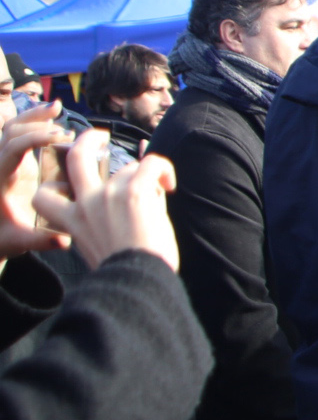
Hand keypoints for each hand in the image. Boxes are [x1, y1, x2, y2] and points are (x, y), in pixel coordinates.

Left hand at [0, 103, 73, 259]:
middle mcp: (0, 166)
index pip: (12, 148)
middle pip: (10, 131)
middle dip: (37, 123)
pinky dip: (34, 120)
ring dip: (34, 115)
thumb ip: (39, 241)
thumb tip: (64, 240)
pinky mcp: (15, 162)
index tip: (60, 137)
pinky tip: (53, 114)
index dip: (35, 138)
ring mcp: (6, 162)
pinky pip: (18, 133)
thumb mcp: (18, 243)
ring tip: (57, 108)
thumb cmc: (2, 240)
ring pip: (11, 127)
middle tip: (65, 129)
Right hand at [33, 134, 179, 270]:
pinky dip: (163, 169)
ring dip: (146, 178)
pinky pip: (151, 163)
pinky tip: (170, 184)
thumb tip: (126, 198)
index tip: (72, 184)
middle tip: (100, 136)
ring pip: (128, 168)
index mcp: (73, 222)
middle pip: (77, 158)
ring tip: (159, 198)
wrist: (138, 283)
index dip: (56, 186)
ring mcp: (108, 196)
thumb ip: (101, 223)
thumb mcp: (98, 247)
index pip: (44, 197)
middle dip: (87, 140)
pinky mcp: (133, 192)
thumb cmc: (127, 271)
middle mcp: (86, 205)